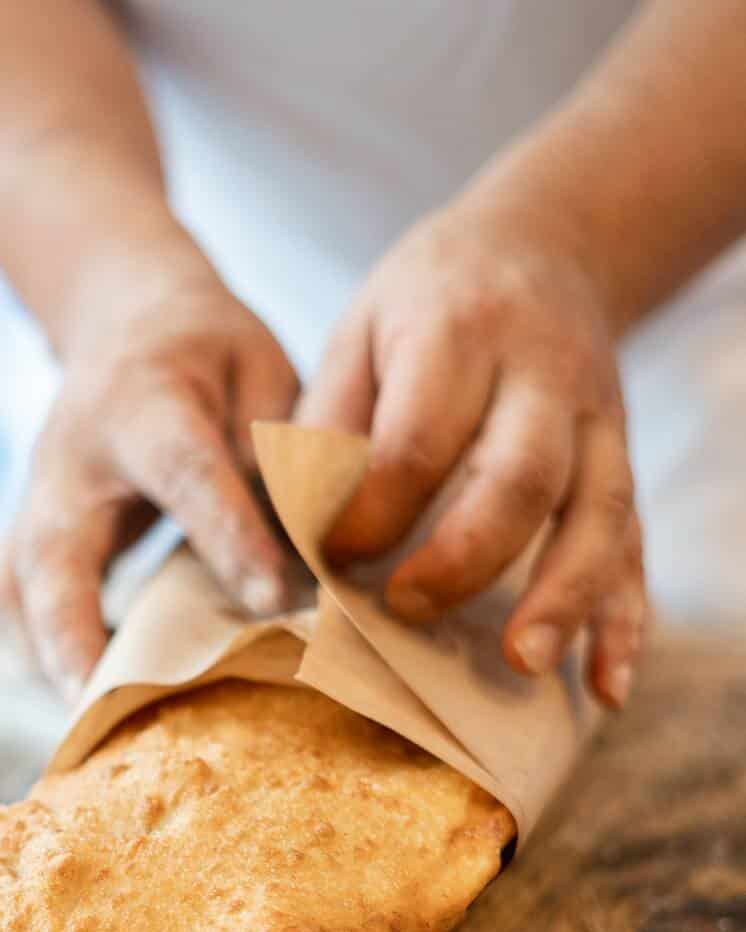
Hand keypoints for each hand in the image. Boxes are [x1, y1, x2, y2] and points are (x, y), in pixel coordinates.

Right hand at [0, 257, 298, 697]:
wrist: (123, 318)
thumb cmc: (209, 356)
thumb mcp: (261, 373)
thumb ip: (279, 450)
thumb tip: (308, 545)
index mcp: (146, 403)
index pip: (185, 474)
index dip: (225, 537)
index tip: (267, 602)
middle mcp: (72, 458)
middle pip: (54, 553)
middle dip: (75, 634)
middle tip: (102, 707)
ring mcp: (37, 501)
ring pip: (16, 591)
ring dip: (49, 661)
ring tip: (97, 726)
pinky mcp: (26, 535)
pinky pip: (14, 605)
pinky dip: (41, 657)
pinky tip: (94, 700)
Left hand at [298, 197, 646, 709]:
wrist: (546, 245)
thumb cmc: (427, 307)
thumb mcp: (361, 330)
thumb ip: (330, 420)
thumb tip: (295, 527)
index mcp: (461, 332)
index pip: (421, 435)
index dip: (375, 505)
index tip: (332, 555)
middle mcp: (544, 376)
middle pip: (522, 475)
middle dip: (466, 554)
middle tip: (407, 610)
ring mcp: (599, 422)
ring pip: (598, 513)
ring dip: (564, 597)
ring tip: (522, 664)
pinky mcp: (622, 463)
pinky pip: (635, 546)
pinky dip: (625, 619)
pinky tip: (606, 686)